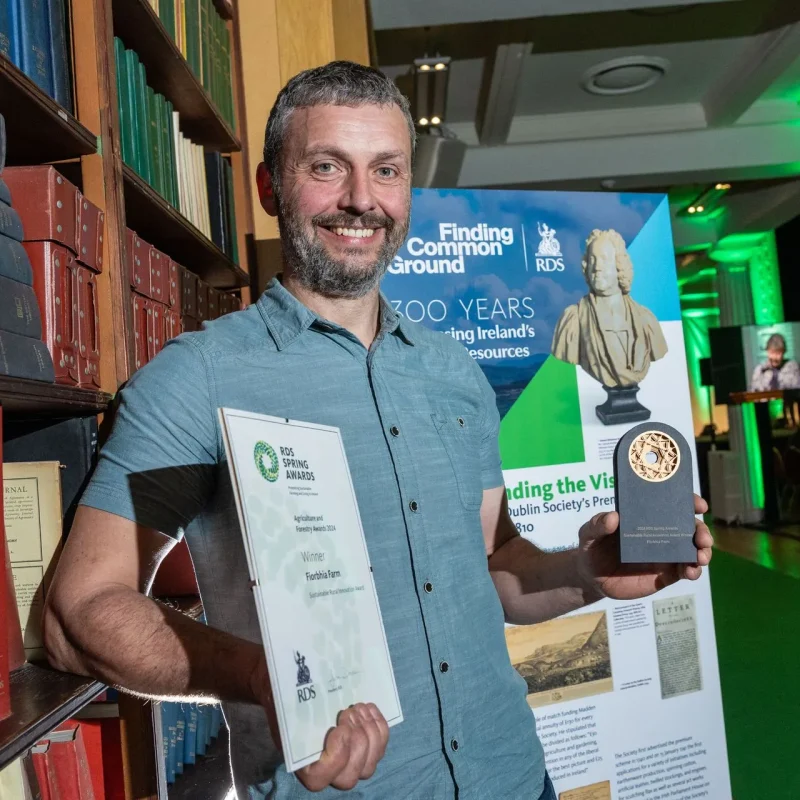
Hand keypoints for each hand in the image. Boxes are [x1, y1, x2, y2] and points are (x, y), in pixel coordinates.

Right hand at [297, 703, 388, 791]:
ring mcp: (351, 767)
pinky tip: (369, 708)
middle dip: (356, 740)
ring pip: (369, 764)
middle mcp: (329, 775)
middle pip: (350, 775)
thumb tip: (306, 709)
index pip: (320, 778)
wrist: (306, 705)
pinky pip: (380, 748)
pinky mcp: (368, 754)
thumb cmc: (293, 711)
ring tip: (359, 708)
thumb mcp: (290, 715)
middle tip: (349, 712)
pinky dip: (379, 726)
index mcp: (304, 767)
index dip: (335, 756)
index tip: (339, 728)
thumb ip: (297, 720)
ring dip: (368, 731)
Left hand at [576, 494, 713, 600]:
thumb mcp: (588, 533)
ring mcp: (666, 553)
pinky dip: (693, 570)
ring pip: (693, 549)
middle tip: (701, 538)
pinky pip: (686, 570)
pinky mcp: (667, 574)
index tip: (698, 504)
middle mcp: (661, 531)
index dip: (688, 501)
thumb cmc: (592, 548)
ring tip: (700, 557)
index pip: (671, 503)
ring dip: (703, 551)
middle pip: (689, 527)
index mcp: (645, 515)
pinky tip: (691, 572)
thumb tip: (613, 517)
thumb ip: (597, 525)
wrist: (592, 577)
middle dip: (701, 530)